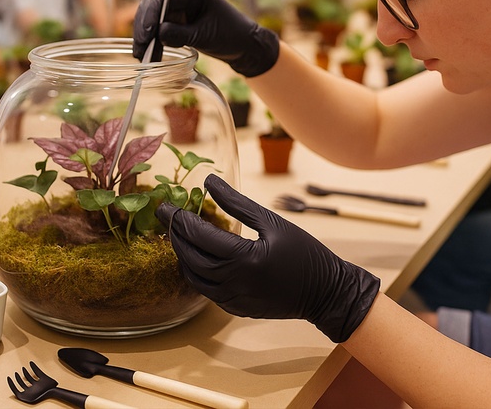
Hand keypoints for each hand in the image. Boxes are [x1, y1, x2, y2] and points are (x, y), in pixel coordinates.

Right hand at [133, 0, 279, 77]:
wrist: (244, 46)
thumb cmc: (231, 36)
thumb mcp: (206, 37)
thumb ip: (181, 34)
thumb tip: (158, 34)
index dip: (150, 13)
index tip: (147, 34)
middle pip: (153, 5)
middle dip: (144, 26)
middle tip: (140, 49)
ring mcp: (180, 10)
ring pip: (154, 18)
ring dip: (146, 36)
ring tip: (142, 56)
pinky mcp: (178, 23)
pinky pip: (160, 29)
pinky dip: (154, 41)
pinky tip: (151, 55)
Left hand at [155, 174, 380, 342]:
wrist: (324, 292)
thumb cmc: (303, 252)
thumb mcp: (272, 222)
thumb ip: (238, 203)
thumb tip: (210, 181)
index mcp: (243, 257)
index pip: (198, 235)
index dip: (178, 218)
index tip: (166, 205)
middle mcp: (233, 282)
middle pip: (189, 256)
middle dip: (175, 235)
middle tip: (166, 217)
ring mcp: (232, 299)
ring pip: (193, 277)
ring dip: (182, 255)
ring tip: (178, 235)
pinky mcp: (235, 308)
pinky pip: (205, 290)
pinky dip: (195, 273)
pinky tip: (197, 258)